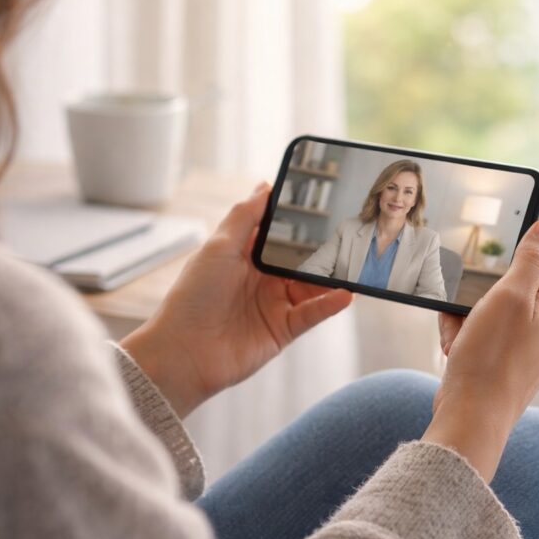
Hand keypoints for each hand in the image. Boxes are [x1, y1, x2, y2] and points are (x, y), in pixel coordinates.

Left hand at [120, 184, 352, 416]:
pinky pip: (312, 314)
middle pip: (300, 259)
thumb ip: (245, 215)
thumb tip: (265, 185)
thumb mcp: (218, 246)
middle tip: (348, 232)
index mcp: (244, 256)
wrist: (184, 353)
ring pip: (311, 286)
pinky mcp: (283, 330)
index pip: (278, 233)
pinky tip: (345, 293)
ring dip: (332, 276)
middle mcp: (261, 279)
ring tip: (354, 263)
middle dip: (322, 248)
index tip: (322, 203)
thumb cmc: (193, 297)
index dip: (297, 221)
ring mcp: (273, 305)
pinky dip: (330, 304)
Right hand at [422, 219, 538, 480]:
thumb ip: (532, 258)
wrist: (473, 418)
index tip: (490, 254)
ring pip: (498, 308)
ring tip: (458, 330)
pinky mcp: (514, 362)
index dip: (518, 247)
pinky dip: (469, 334)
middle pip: (518, 281)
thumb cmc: (490, 358)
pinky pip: (489, 333)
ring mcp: (536, 345)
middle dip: (484, 287)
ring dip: (471, 312)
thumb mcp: (509, 296)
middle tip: (467, 301)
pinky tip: (456, 346)